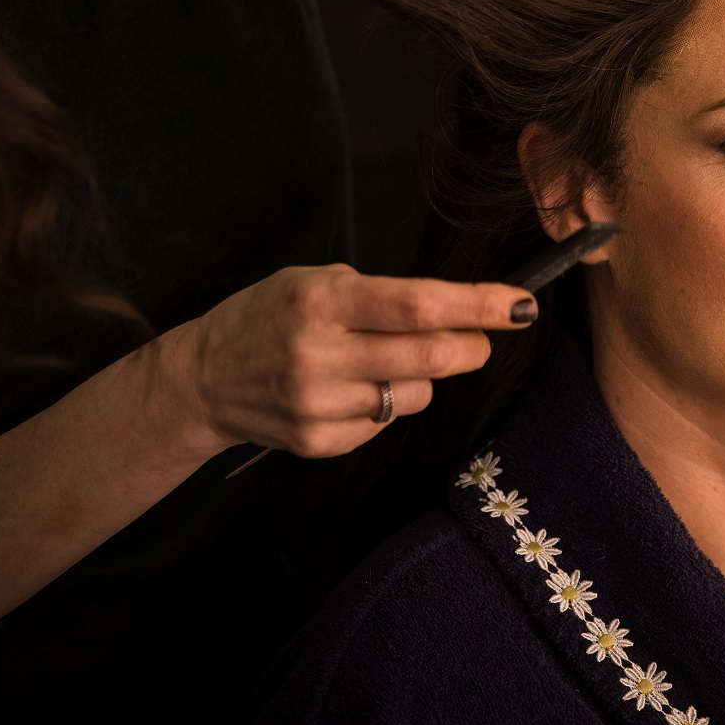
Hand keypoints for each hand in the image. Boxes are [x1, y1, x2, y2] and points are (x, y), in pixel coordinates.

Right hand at [154, 265, 537, 460]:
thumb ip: (382, 295)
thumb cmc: (271, 315)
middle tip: (479, 339)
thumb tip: (461, 313)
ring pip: (417, 395)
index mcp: (322, 302)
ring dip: (423, 376)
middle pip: (430, 357)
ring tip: (383, 360)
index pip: (418, 305)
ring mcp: (318, 405)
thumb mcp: (316, 281)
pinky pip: (387, 423)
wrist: (203, 378)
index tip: (521, 305)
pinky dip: (388, 405)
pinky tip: (353, 389)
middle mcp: (320, 354)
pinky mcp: (319, 443)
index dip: (478, 307)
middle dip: (471, 346)